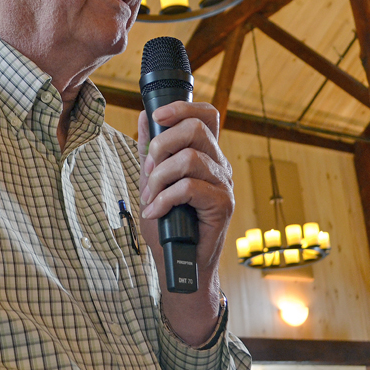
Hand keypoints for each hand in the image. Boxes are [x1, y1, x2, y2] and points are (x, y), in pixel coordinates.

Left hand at [137, 101, 234, 344]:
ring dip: (159, 177)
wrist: (179, 262)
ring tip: (150, 197)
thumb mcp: (153, 180)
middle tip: (148, 169)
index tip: (157, 116)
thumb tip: (145, 117)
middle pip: (196, 129)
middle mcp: (219, 165)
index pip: (206, 115)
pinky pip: (189, 188)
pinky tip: (155, 211)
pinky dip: (164, 198)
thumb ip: (151, 150)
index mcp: (206, 154)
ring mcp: (223, 184)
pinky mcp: (222, 205)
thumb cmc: (168, 222)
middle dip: (162, 144)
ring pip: (190, 158)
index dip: (183, 107)